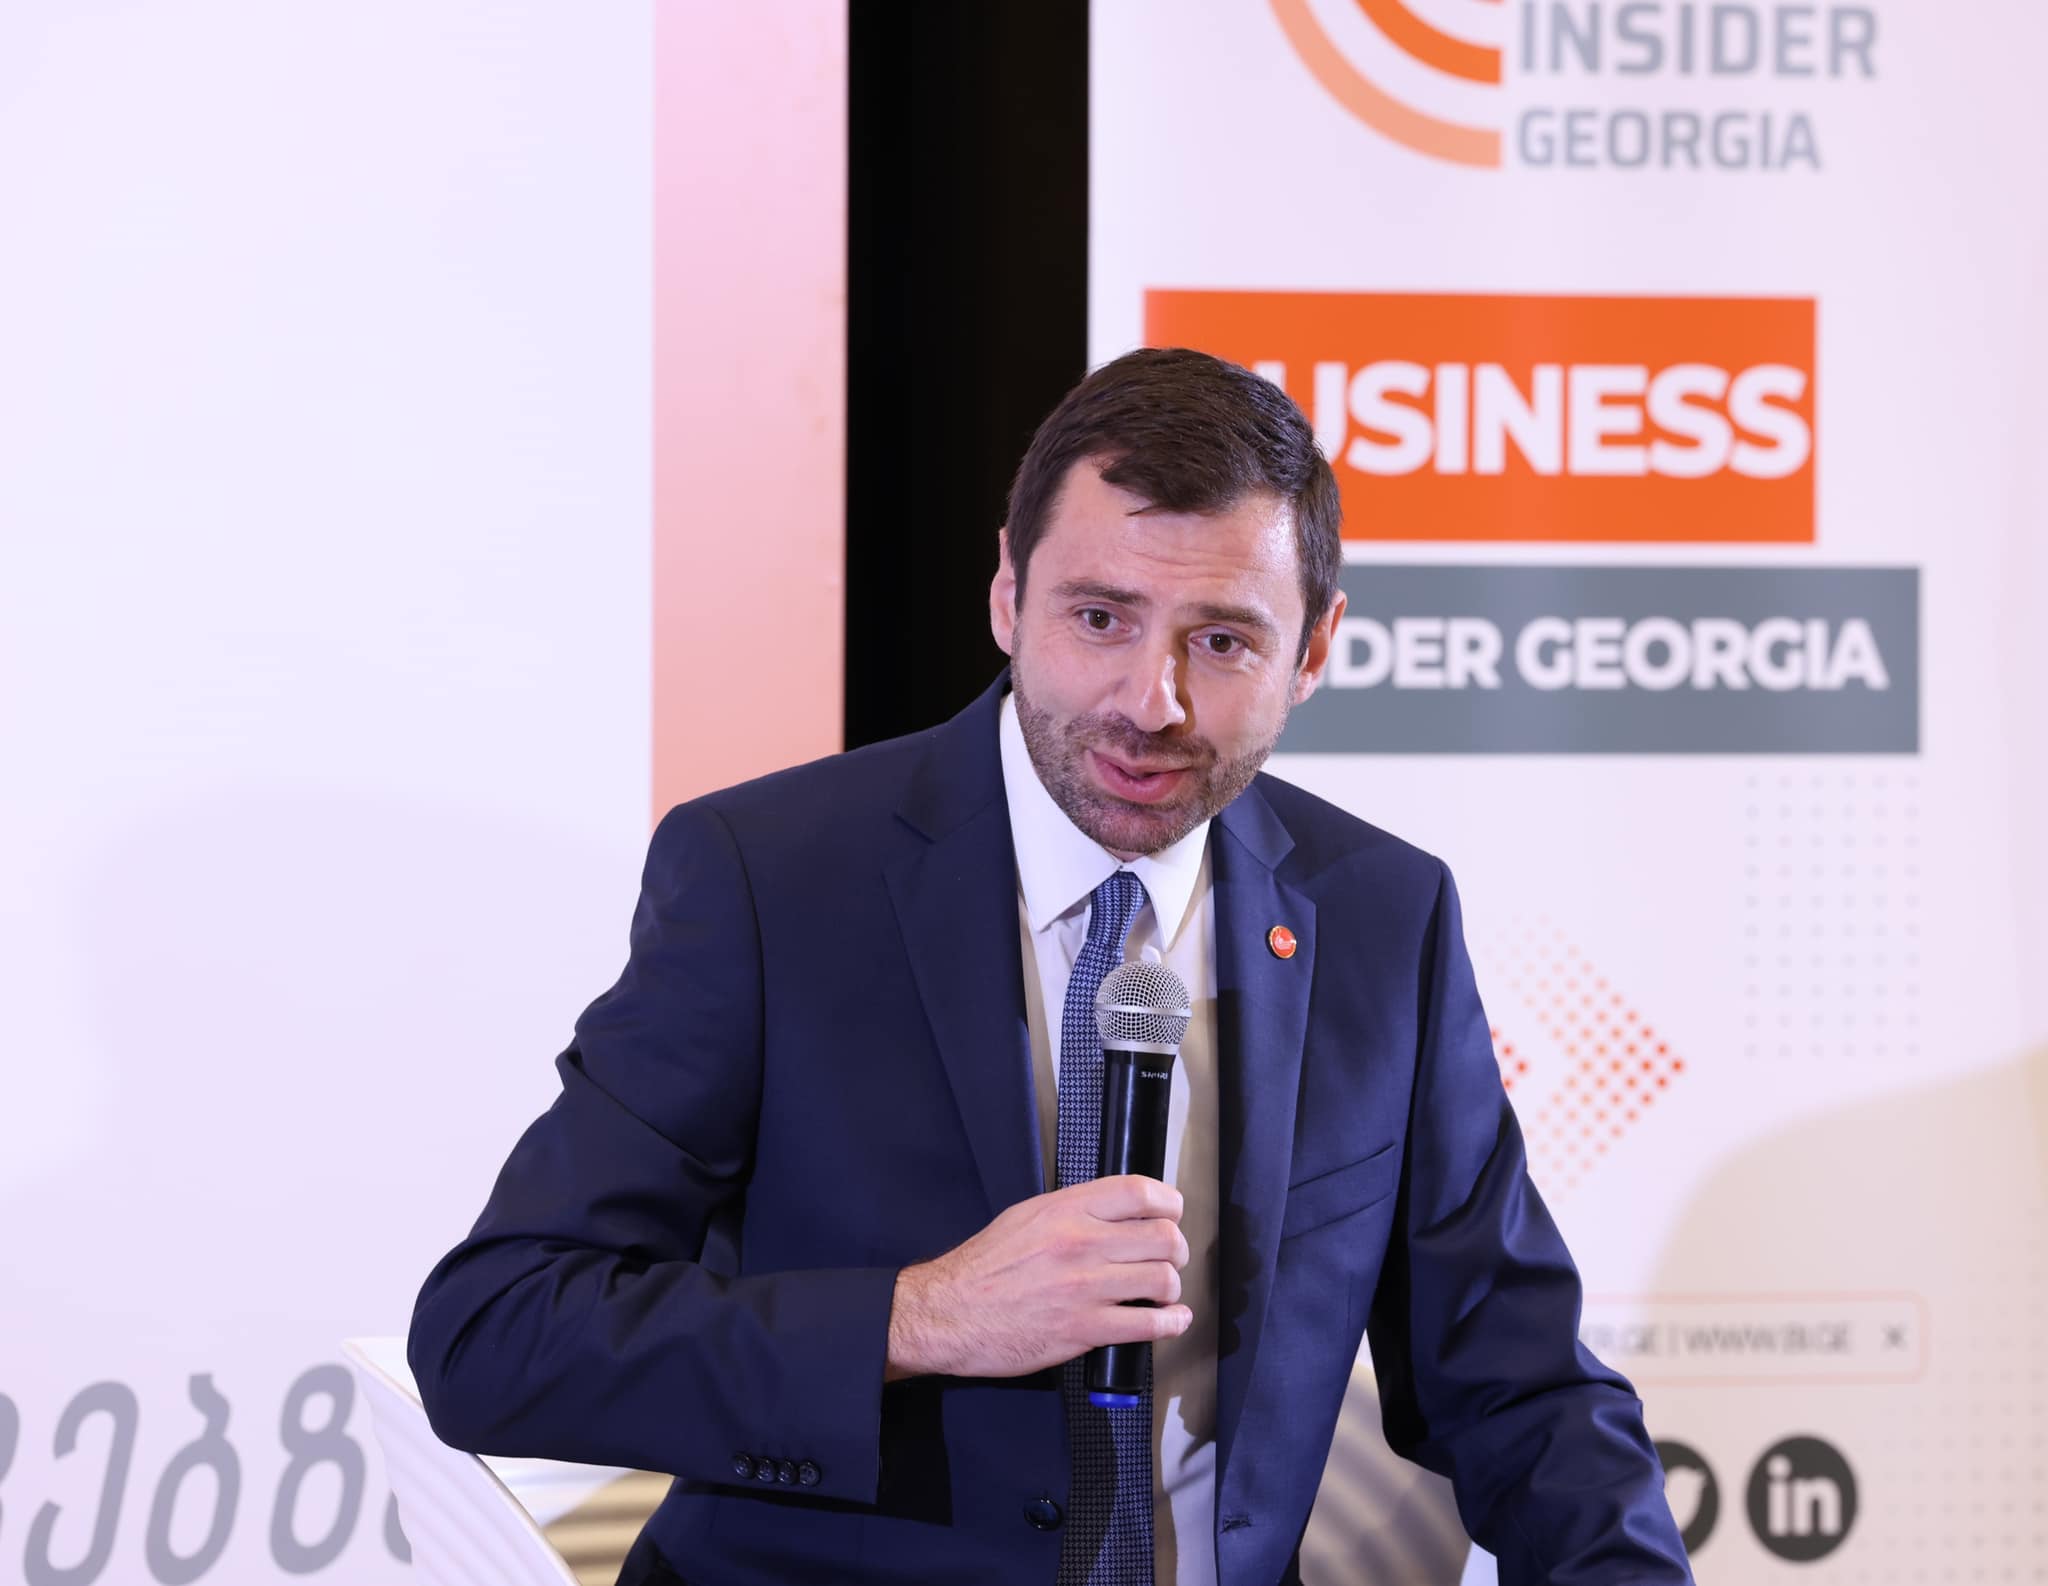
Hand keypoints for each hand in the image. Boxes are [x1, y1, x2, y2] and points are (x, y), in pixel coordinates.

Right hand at [884, 1175, 1191, 1381]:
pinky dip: (1170, 1323)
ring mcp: (1084, 1287)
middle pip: (1163, 1237)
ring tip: (1163, 1293)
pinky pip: (1148, 1326)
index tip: (1172, 1214)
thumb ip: (1073, 1211)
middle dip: (1176, 1251)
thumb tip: (1115, 1213)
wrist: (949, 1313)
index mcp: (1066, 1210)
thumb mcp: (1026, 1217)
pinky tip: (1170, 1321)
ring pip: (1162, 1280)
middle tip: (1170, 1259)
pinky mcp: (1084, 1329)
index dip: (1169, 1203)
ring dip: (1172, 1289)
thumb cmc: (984, 1268)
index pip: (1140, 1193)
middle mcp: (1080, 1243)